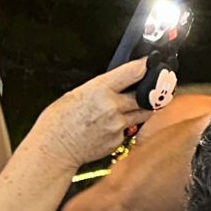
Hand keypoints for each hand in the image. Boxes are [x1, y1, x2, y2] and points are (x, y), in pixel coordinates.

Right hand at [26, 59, 153, 169]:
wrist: (55, 148)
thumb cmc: (58, 121)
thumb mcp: (75, 94)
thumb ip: (99, 89)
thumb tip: (114, 85)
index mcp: (99, 89)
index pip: (133, 73)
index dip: (146, 66)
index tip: (152, 63)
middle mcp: (112, 106)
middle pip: (146, 95)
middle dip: (151, 90)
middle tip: (155, 86)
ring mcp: (118, 125)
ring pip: (144, 113)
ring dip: (144, 108)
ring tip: (138, 104)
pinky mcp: (120, 139)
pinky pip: (131, 129)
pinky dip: (127, 124)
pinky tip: (113, 124)